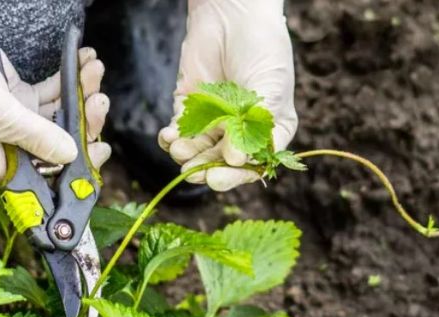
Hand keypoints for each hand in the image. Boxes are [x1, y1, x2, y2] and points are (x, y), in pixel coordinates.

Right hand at [0, 0, 109, 183]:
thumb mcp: (1, 116)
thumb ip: (40, 138)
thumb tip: (73, 155)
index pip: (44, 178)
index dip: (75, 167)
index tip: (99, 150)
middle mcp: (7, 150)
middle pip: (58, 146)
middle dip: (83, 123)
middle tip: (99, 102)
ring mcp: (14, 124)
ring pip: (58, 118)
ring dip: (80, 94)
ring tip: (93, 70)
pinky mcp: (18, 100)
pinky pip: (50, 96)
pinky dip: (67, 82)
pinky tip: (83, 62)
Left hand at [158, 0, 297, 191]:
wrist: (232, 13)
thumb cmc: (262, 48)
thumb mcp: (270, 88)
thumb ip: (256, 126)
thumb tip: (236, 160)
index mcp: (267, 131)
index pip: (252, 165)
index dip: (235, 176)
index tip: (217, 177)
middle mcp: (239, 131)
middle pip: (221, 163)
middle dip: (206, 169)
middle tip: (193, 172)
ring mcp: (213, 121)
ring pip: (198, 151)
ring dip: (187, 156)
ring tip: (179, 150)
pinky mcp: (188, 109)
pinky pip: (178, 132)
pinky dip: (171, 139)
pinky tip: (168, 137)